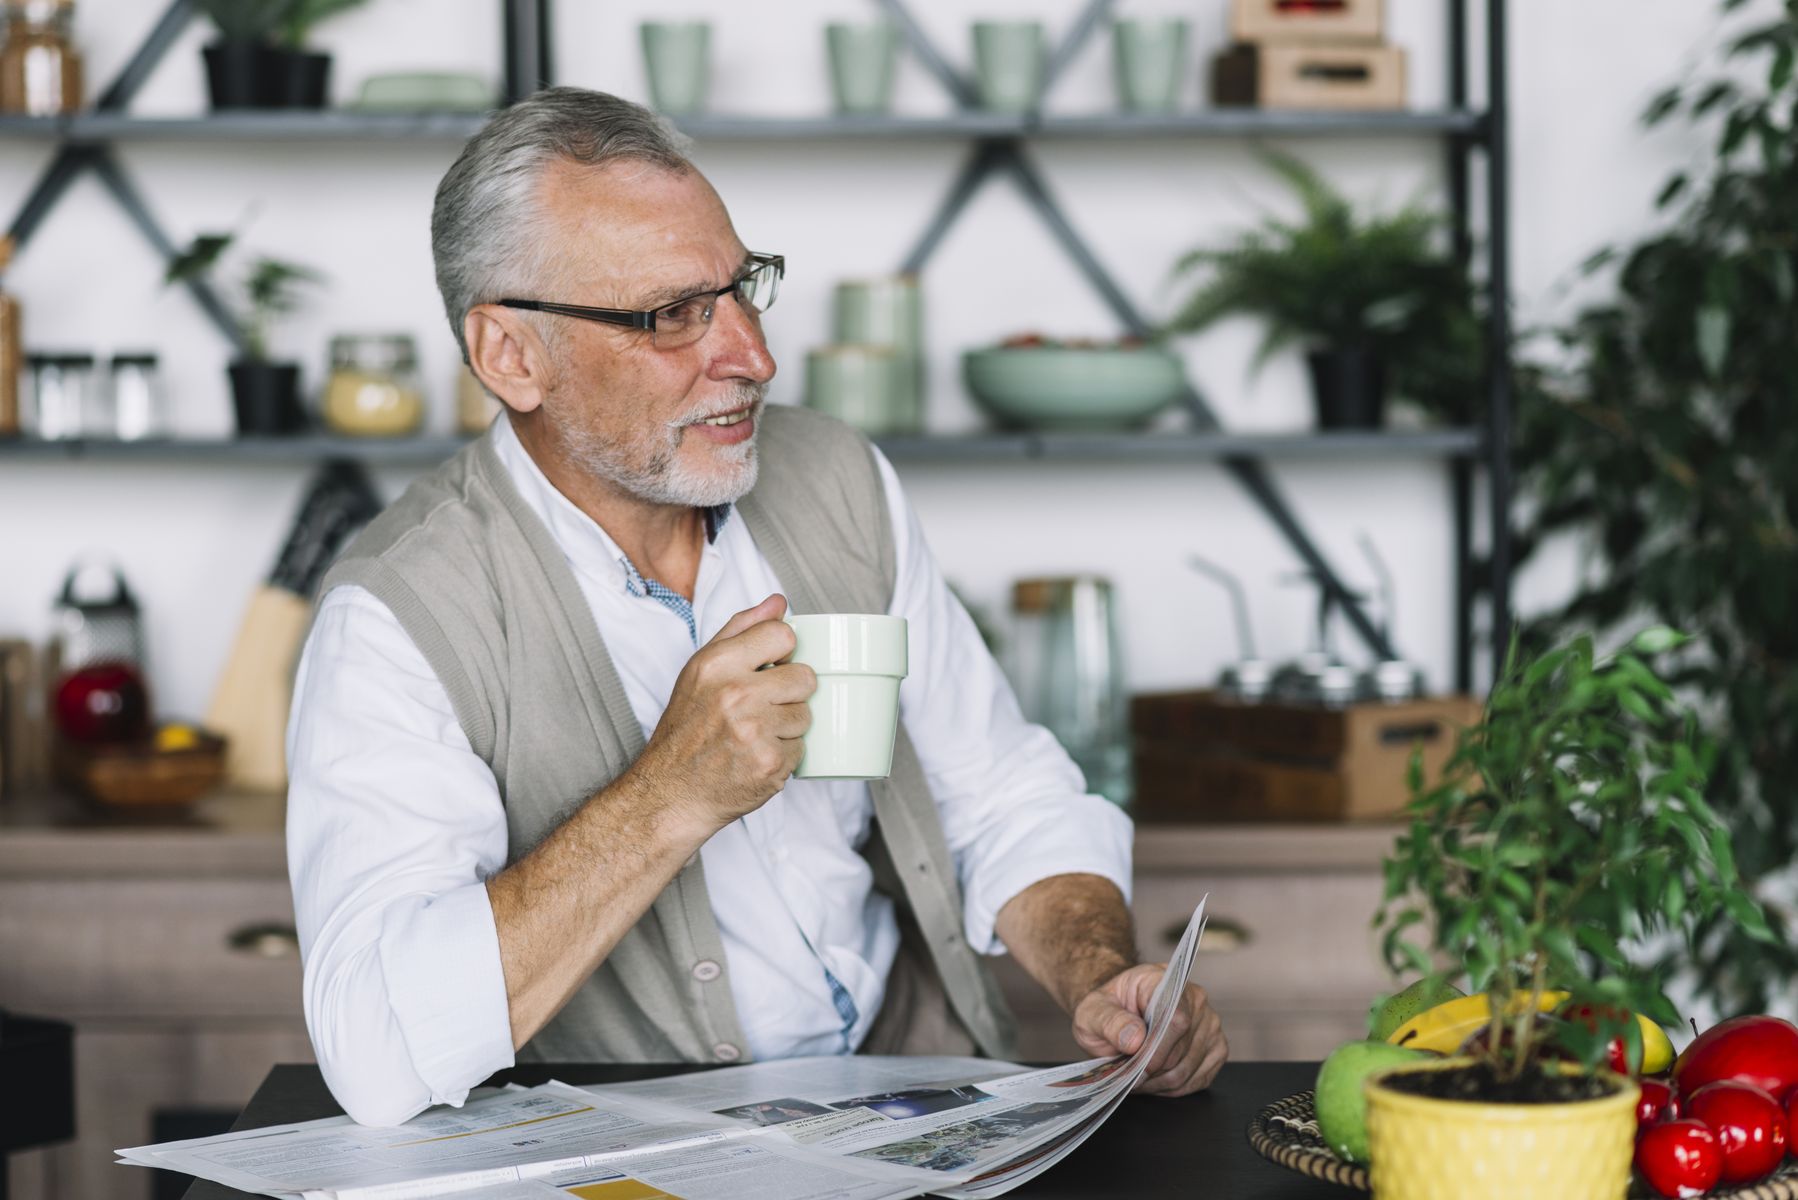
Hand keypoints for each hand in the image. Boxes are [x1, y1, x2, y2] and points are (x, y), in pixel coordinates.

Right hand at [630, 594, 814, 829]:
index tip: (770, 667)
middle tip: (761, 708)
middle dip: (790, 693)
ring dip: (788, 727)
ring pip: (807, 715)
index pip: (783, 634)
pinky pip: (802, 749)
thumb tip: (779, 602)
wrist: (671, 793)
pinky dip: (784, 756)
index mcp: (718, 664)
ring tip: (755, 735)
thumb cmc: (686, 730)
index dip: (782, 652)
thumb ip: (740, 630)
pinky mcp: (770, 765)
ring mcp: (755, 732)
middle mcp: (736, 695)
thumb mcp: (700, 670)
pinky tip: (756, 758)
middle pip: (805, 677)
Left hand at [1071, 964, 1227, 1096]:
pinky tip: (1155, 1079)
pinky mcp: (1216, 1047)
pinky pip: (1198, 1079)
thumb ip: (1110, 1021)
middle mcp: (1194, 998)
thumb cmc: (1107, 1011)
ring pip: (1187, 1068)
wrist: (1118, 1014)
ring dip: (1158, 1081)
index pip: (1174, 1017)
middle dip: (1150, 1069)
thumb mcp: (1092, 1012)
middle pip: (1180, 1048)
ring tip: (1137, 1077)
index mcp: (1163, 980)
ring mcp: (1209, 1023)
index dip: (1156, 1048)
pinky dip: (1173, 1088)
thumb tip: (1135, 1039)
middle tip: (1127, 1073)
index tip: (1134, 1064)